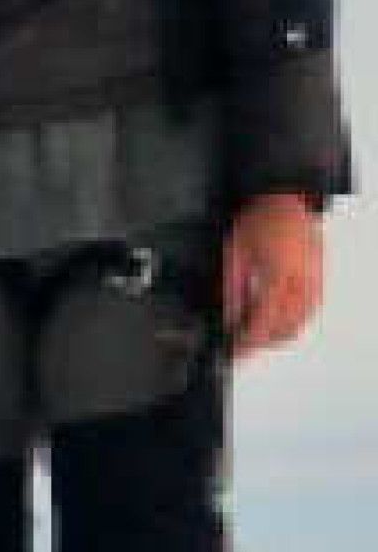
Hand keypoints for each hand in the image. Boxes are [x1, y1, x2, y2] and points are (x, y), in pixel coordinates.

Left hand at [224, 192, 325, 355]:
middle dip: (261, 343)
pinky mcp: (321, 279)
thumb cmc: (260, 220)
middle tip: (241, 345)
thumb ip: (233, 292)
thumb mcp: (234, 256)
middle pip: (284, 329)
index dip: (247, 343)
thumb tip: (230, 321)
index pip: (263, 322)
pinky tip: (276, 322)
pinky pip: (310, 312)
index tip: (234, 352)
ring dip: (277, 336)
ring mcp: (315, 281)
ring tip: (255, 336)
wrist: (287, 199)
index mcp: (278, 274)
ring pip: (300, 324)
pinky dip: (292, 323)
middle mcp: (302, 280)